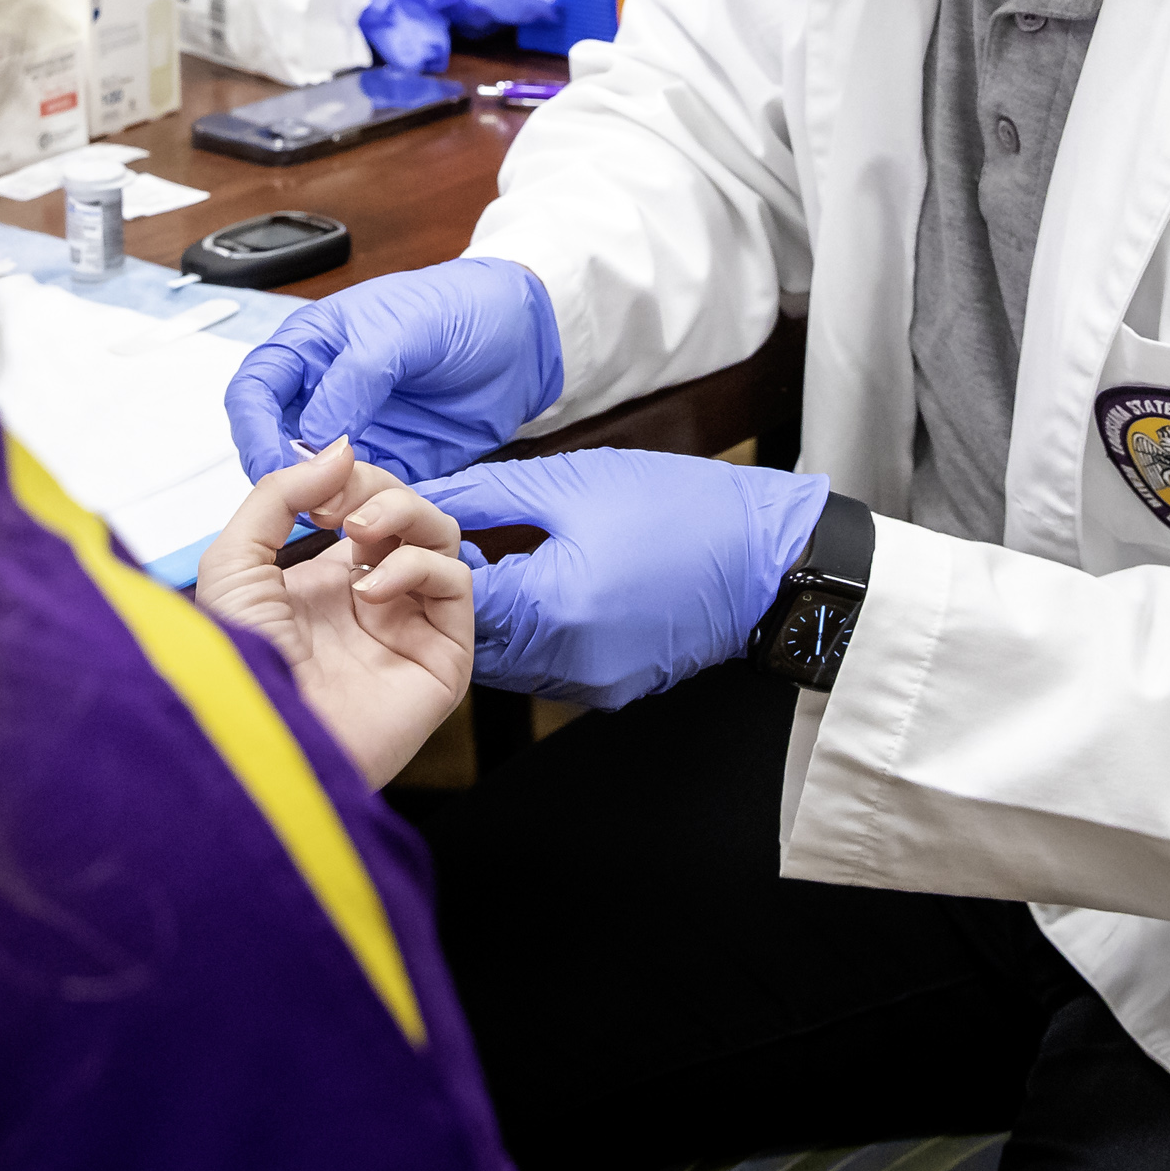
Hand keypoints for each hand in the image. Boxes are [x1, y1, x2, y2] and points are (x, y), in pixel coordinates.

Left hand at [198, 441, 475, 787]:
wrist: (263, 739)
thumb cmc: (239, 668)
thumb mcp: (234, 563)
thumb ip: (279, 495)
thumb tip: (340, 450)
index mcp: (323, 583)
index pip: (362, 506)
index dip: (348, 481)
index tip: (319, 484)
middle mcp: (371, 601)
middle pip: (407, 514)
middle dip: (377, 489)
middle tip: (340, 506)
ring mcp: (410, 626)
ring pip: (442, 538)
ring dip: (406, 514)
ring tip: (360, 530)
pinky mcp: (442, 655)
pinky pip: (456, 582)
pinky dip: (418, 566)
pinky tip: (371, 589)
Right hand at [223, 259, 563, 484]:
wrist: (523, 337)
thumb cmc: (460, 308)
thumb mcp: (403, 329)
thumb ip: (356, 378)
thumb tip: (316, 435)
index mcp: (310, 347)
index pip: (254, 391)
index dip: (253, 427)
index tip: (273, 460)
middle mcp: (323, 394)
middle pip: (271, 443)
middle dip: (281, 472)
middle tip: (306, 497)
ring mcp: (354, 433)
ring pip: (312, 479)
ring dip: (320, 497)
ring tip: (343, 509)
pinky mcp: (390, 465)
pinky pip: (360, 496)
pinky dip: (361, 508)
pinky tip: (374, 513)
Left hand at [414, 449, 828, 709]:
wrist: (766, 559)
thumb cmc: (679, 507)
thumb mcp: (573, 482)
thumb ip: (487, 494)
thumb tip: (422, 495)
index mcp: (553, 607)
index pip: (450, 597)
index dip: (418, 561)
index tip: (403, 532)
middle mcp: (565, 661)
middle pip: (468, 637)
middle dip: (443, 595)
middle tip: (434, 548)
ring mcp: (588, 682)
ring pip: (501, 658)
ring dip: (484, 617)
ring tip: (482, 566)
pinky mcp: (607, 689)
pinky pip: (540, 667)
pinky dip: (524, 635)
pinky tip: (534, 592)